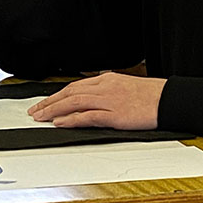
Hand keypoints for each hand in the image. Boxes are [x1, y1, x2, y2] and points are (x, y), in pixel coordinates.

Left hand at [27, 72, 166, 129]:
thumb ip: (107, 90)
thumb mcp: (125, 86)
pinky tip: (61, 122)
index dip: (57, 95)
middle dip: (50, 102)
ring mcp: (109, 100)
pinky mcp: (115, 115)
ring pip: (75, 102)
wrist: (167, 99)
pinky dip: (72, 119)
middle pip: (70, 92)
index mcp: (106, 79)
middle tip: (35, 111)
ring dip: (55, 110)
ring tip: (41, 117)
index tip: (45, 102)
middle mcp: (104, 87)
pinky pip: (88, 116)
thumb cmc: (150, 95)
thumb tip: (93, 97)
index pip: (75, 86)